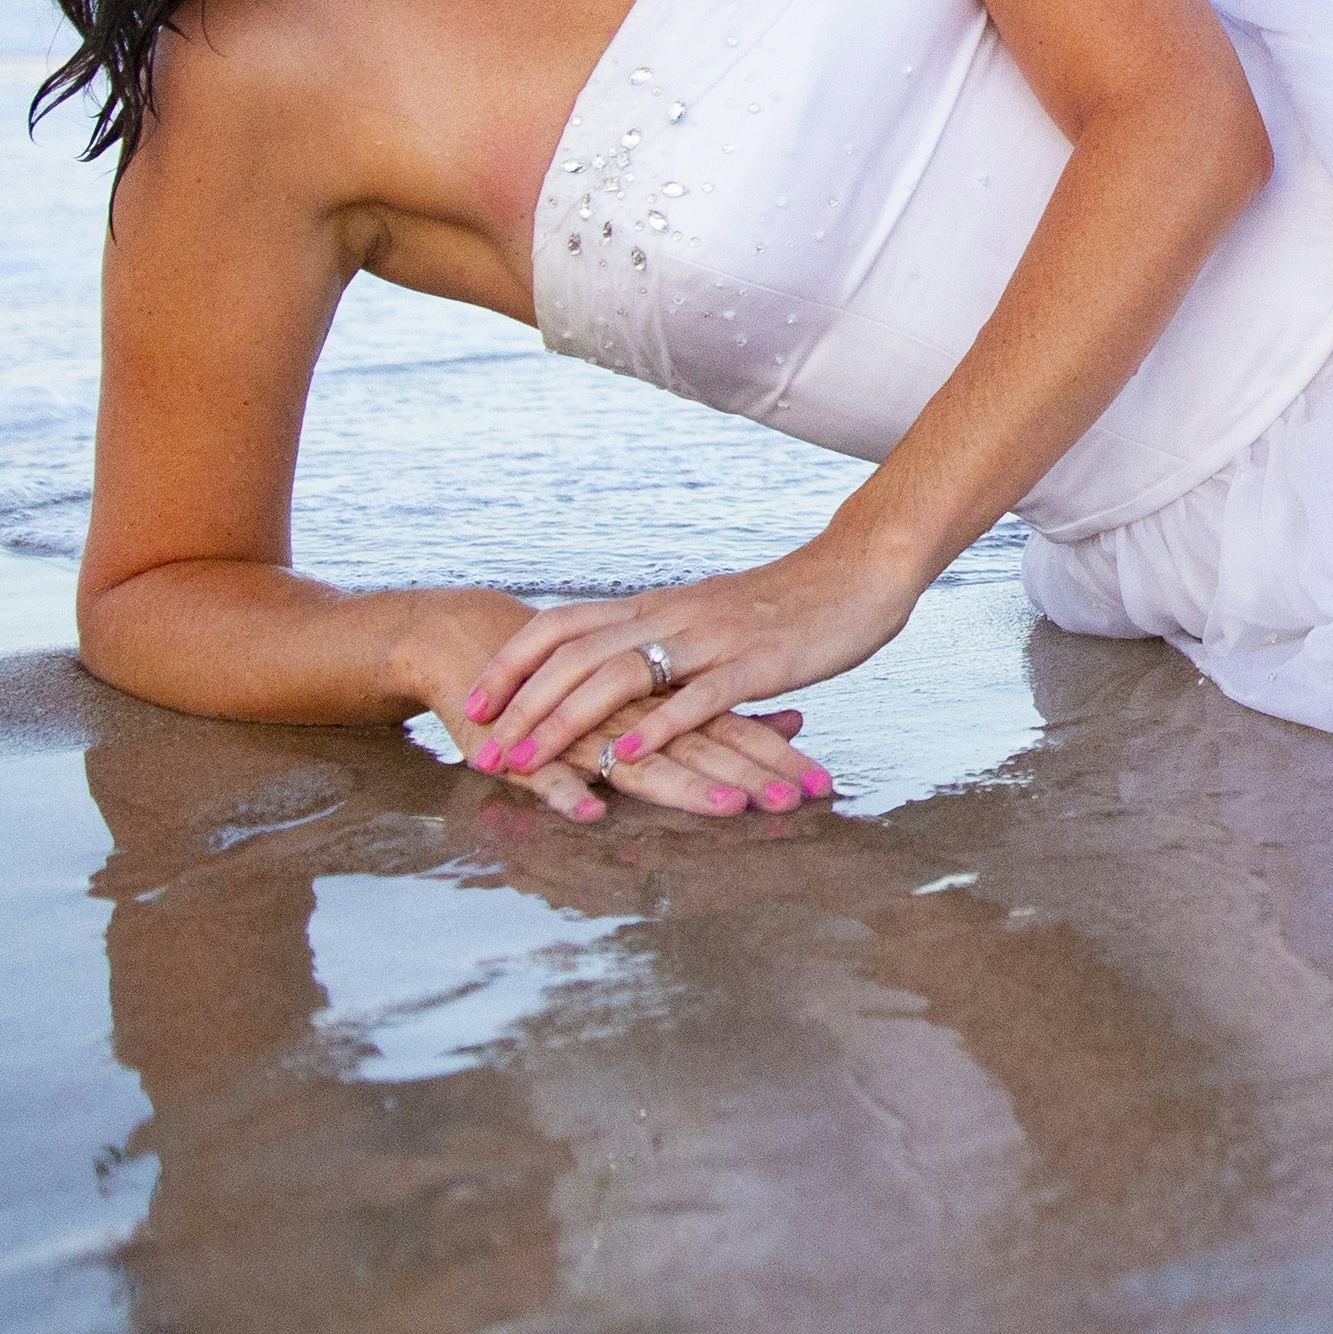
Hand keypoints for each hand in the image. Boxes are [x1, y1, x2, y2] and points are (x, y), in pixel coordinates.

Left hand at [397, 592, 834, 819]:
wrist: (861, 569)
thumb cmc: (790, 601)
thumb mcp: (709, 615)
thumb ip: (664, 639)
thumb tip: (614, 673)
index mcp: (657, 605)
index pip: (561, 625)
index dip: (510, 663)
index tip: (471, 702)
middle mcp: (672, 616)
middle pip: (573, 655)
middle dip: (518, 706)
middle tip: (479, 750)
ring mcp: (712, 639)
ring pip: (618, 677)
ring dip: (563, 724)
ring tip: (525, 764)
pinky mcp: (756, 664)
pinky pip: (695, 697)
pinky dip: (652, 728)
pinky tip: (622, 758)